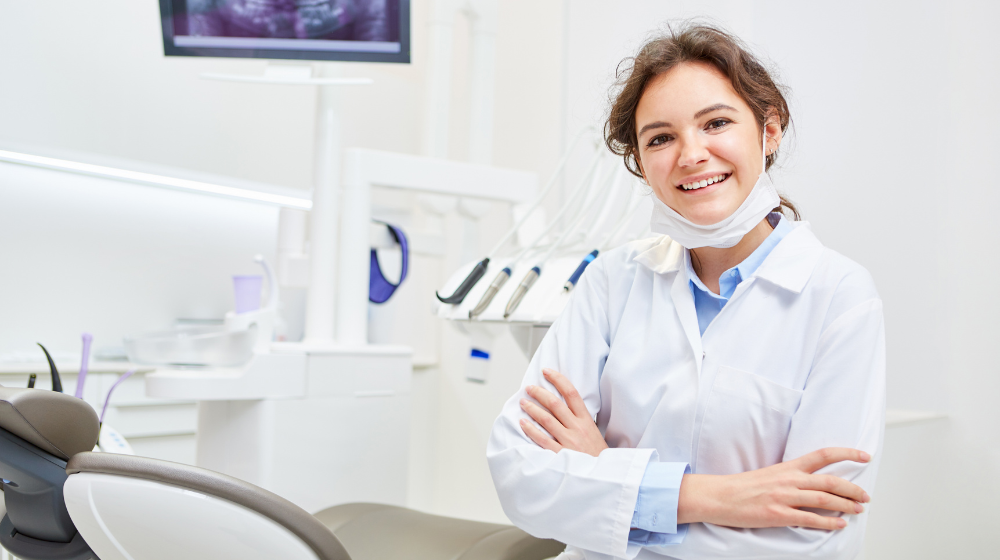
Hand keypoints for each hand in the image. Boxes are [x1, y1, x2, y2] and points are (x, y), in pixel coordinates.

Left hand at [518, 368, 608, 456]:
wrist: (604, 475)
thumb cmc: (597, 455)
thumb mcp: (594, 432)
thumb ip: (580, 419)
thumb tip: (565, 406)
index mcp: (586, 420)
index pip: (571, 393)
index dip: (558, 380)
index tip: (546, 372)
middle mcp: (577, 428)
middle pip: (555, 404)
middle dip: (539, 393)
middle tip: (529, 388)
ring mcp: (568, 441)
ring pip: (546, 419)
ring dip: (532, 408)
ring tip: (523, 402)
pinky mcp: (560, 454)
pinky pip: (542, 439)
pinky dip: (531, 430)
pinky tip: (523, 423)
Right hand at [679, 447, 871, 529]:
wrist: (717, 496)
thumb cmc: (741, 487)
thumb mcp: (768, 475)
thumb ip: (791, 478)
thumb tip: (812, 485)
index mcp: (787, 467)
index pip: (822, 455)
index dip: (847, 454)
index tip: (864, 455)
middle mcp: (788, 479)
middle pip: (830, 480)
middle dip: (853, 488)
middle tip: (866, 496)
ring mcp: (783, 497)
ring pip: (824, 498)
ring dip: (846, 504)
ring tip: (859, 509)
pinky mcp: (776, 514)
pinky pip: (809, 518)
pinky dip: (828, 522)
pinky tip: (839, 524)